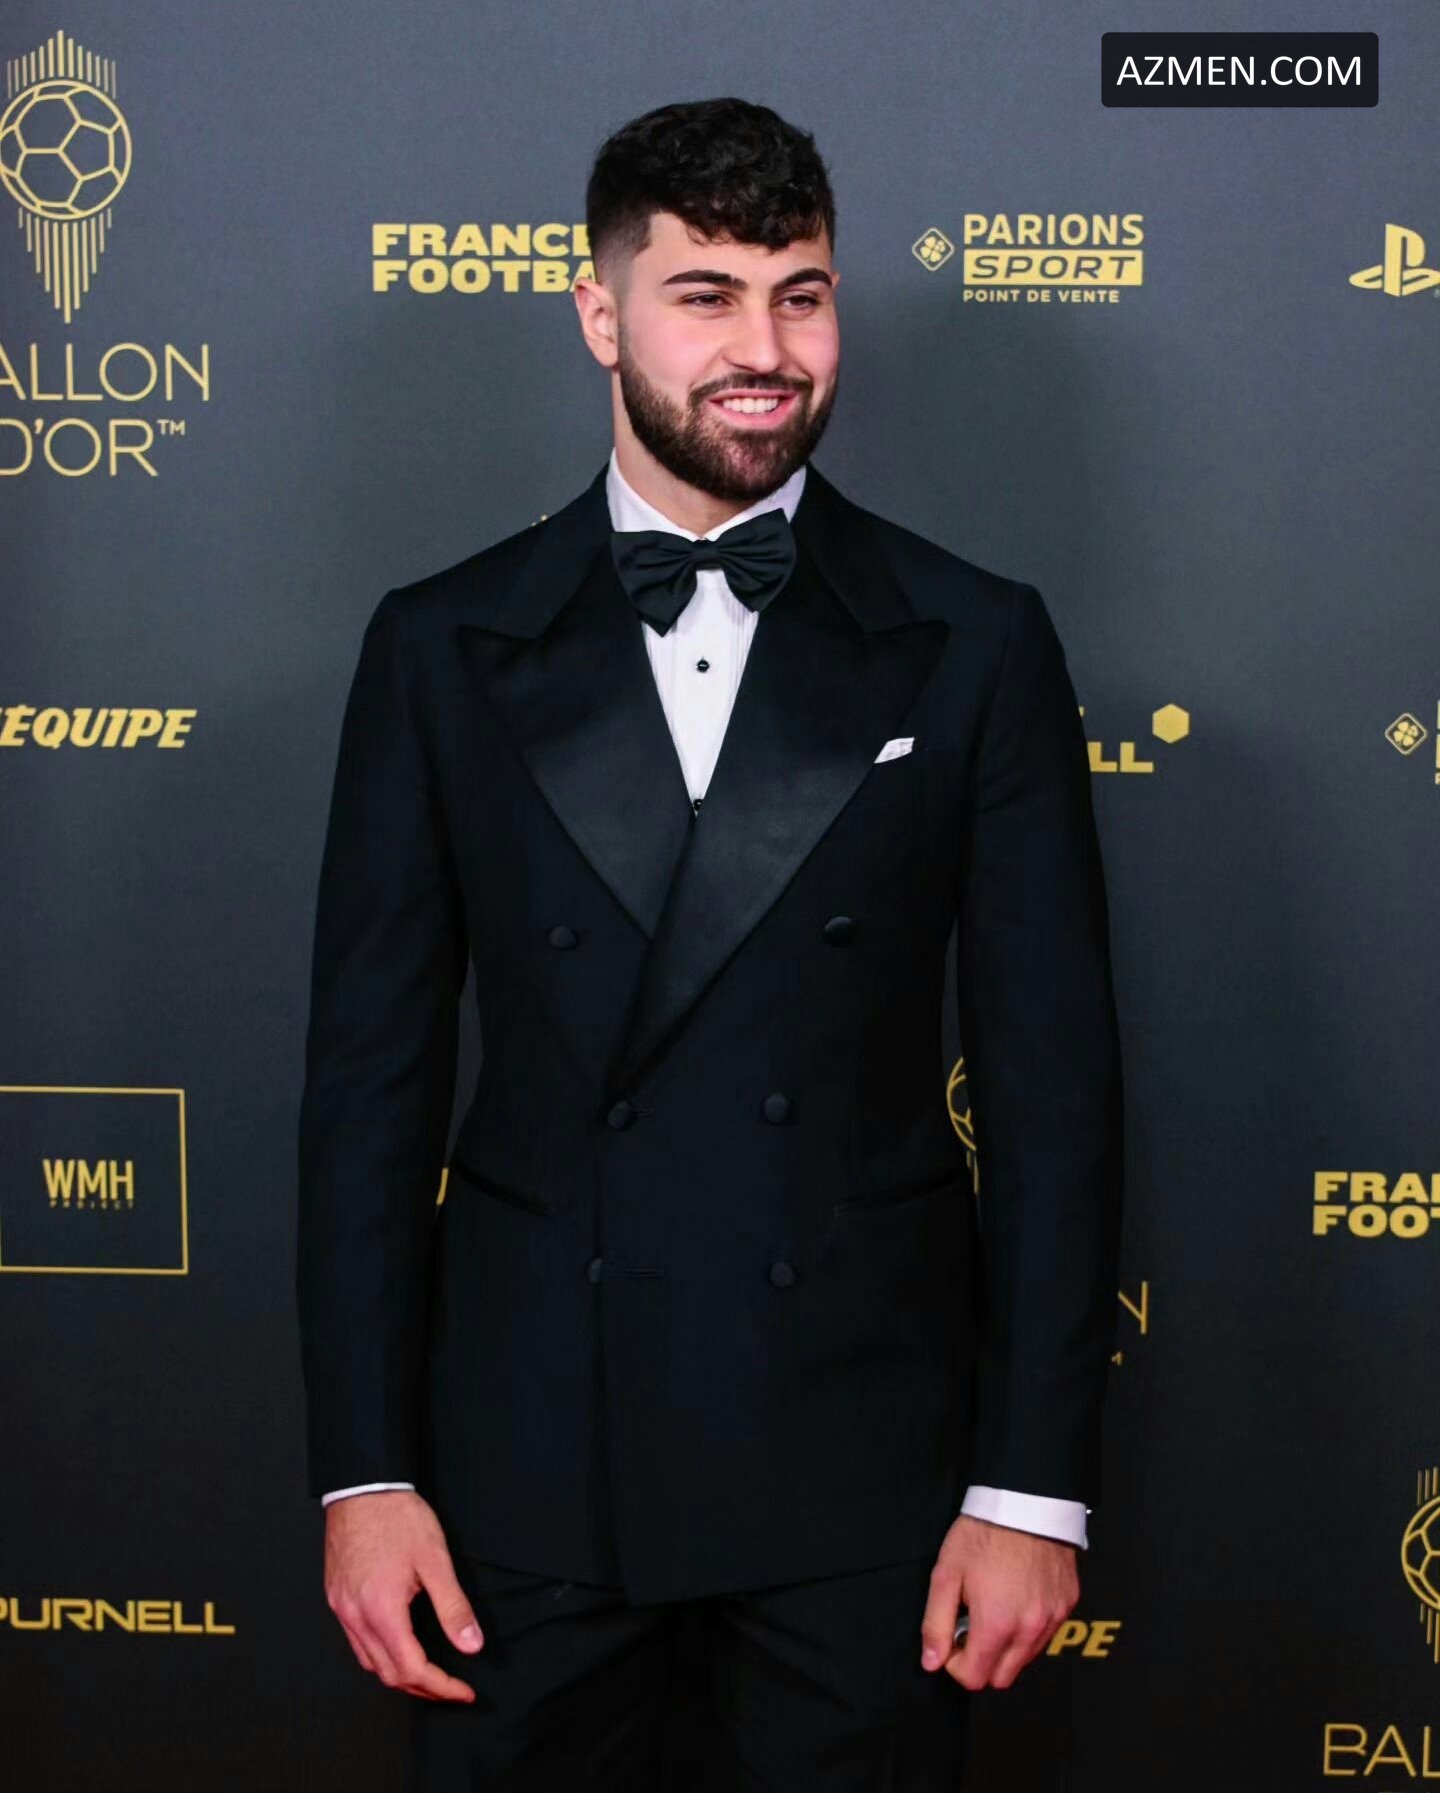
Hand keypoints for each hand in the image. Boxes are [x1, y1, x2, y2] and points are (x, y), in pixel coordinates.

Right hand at [323, 1489, 481, 1701]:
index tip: (463, 1691)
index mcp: (382, 1610)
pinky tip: (397, 1645)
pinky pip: (356, 1642)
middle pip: (389, 1674)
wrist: (362, 1487)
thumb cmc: (397, 1517)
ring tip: (428, 1673)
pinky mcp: (337, 1598)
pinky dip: (380, 1655)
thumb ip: (453, 1606)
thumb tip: (471, 1644)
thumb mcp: (435, 1559)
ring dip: (400, 1675)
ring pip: (369, 1663)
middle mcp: (356, 1616)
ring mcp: (342, 1609)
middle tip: (451, 1687)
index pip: (413, 1669)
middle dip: (423, 1688)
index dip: (441, 1687)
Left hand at [920, 1512, 1078, 1690]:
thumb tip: (931, 1661)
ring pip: (1025, 1659)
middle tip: (970, 1625)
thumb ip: (935, 1623)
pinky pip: (1045, 1635)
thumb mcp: (946, 1573)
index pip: (975, 1679)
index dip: (955, 1664)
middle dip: (981, 1660)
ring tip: (993, 1607)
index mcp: (997, 1625)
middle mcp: (1030, 1630)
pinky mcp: (1066, 1606)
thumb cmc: (984, 1533)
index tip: (951, 1638)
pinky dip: (1028, 1629)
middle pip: (1002, 1678)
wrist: (1026, 1501)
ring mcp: (1052, 1619)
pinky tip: (1016, 1598)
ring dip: (1005, 1647)